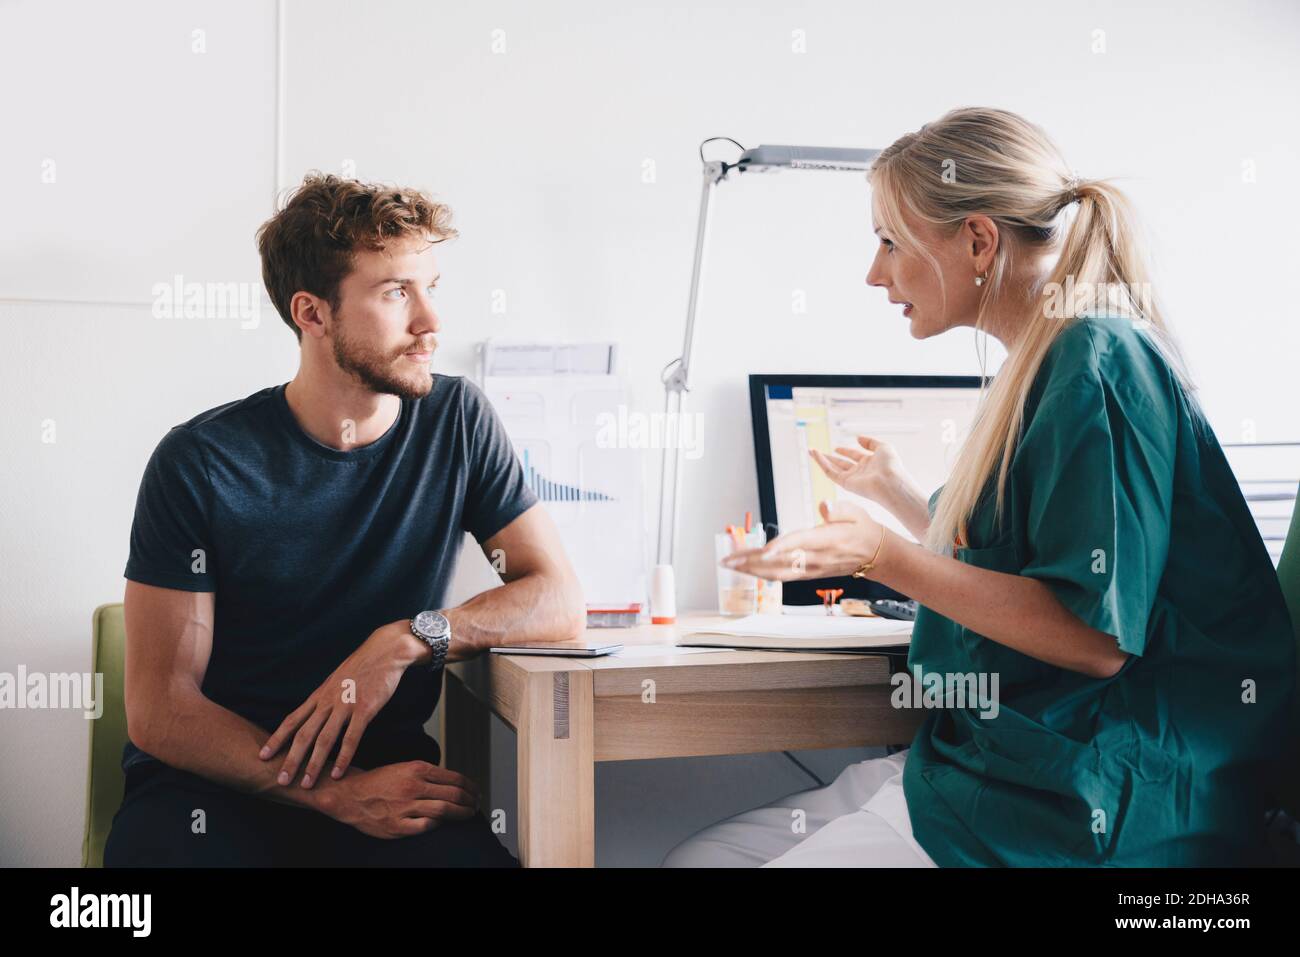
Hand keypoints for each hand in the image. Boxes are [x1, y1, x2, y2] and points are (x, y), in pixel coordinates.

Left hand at [258, 620, 418, 788]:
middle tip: (281, 780)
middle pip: (304, 734)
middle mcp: (328, 702)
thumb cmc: (363, 666)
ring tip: (306, 784)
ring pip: (324, 739)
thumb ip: (327, 698)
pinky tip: (338, 773)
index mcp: (320, 695)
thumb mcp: (337, 680)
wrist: (385, 651)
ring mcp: (345, 705)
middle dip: (290, 759)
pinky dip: (344, 757)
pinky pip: (351, 737)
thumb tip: (317, 713)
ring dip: (313, 764)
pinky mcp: (364, 709)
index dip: (276, 739)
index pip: (292, 720)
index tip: (263, 755)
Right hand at [322, 761, 480, 838]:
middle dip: (470, 801)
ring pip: (444, 810)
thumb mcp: (405, 767)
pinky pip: (426, 826)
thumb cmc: (378, 781)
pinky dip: (437, 825)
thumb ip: (428, 774)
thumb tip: (454, 782)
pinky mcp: (398, 826)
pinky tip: (442, 823)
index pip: (454, 778)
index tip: (476, 791)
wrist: (350, 794)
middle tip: (476, 804)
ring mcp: (405, 807)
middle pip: (453, 794)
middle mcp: (413, 786)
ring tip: (468, 814)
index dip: (470, 786)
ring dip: (461, 814)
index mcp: (417, 769)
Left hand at [720, 500, 885, 580]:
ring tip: (730, 564)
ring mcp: (811, 568)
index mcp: (826, 539)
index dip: (780, 548)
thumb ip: (838, 509)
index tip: (762, 551)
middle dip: (751, 561)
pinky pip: (782, 576)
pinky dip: (762, 574)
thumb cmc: (863, 529)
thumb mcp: (856, 511)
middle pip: (779, 561)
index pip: (799, 543)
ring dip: (751, 570)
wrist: (876, 554)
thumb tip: (824, 505)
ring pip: (777, 572)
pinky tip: (747, 570)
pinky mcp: (809, 573)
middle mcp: (816, 557)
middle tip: (728, 559)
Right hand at [810, 435, 911, 505]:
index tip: (837, 448)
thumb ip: (870, 441)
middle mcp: (860, 471)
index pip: (854, 456)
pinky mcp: (846, 483)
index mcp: (870, 463)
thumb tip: (857, 438)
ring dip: (821, 459)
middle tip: (817, 451)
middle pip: (841, 463)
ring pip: (833, 468)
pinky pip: (830, 472)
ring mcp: (852, 478)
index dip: (845, 451)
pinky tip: (815, 454)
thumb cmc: (891, 466)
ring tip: (810, 451)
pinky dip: (822, 463)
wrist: (890, 482)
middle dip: (829, 457)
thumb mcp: (883, 447)